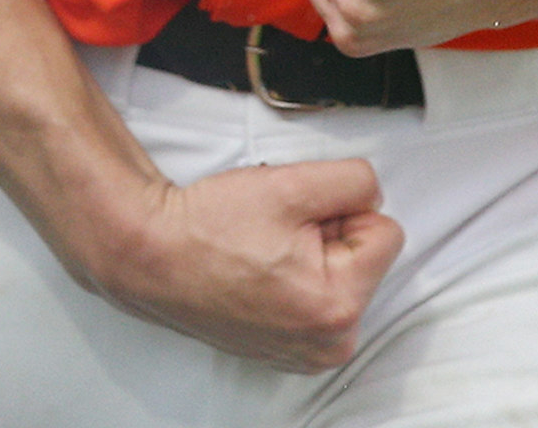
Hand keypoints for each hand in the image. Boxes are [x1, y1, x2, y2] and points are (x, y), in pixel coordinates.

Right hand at [80, 158, 403, 373]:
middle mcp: (329, 344)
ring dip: (313, 253)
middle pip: (364, 257)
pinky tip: (260, 270)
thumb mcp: (296, 183)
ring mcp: (306, 353)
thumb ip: (357, 182)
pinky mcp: (288, 350)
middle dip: (329, 234)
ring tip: (266, 251)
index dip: (344, 211)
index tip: (298, 219)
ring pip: (341, 274)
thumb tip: (374, 197)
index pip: (385, 231)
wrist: (152, 257)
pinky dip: (297, 277)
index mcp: (338, 308)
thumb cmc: (211, 228)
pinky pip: (317, 296)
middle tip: (277, 233)